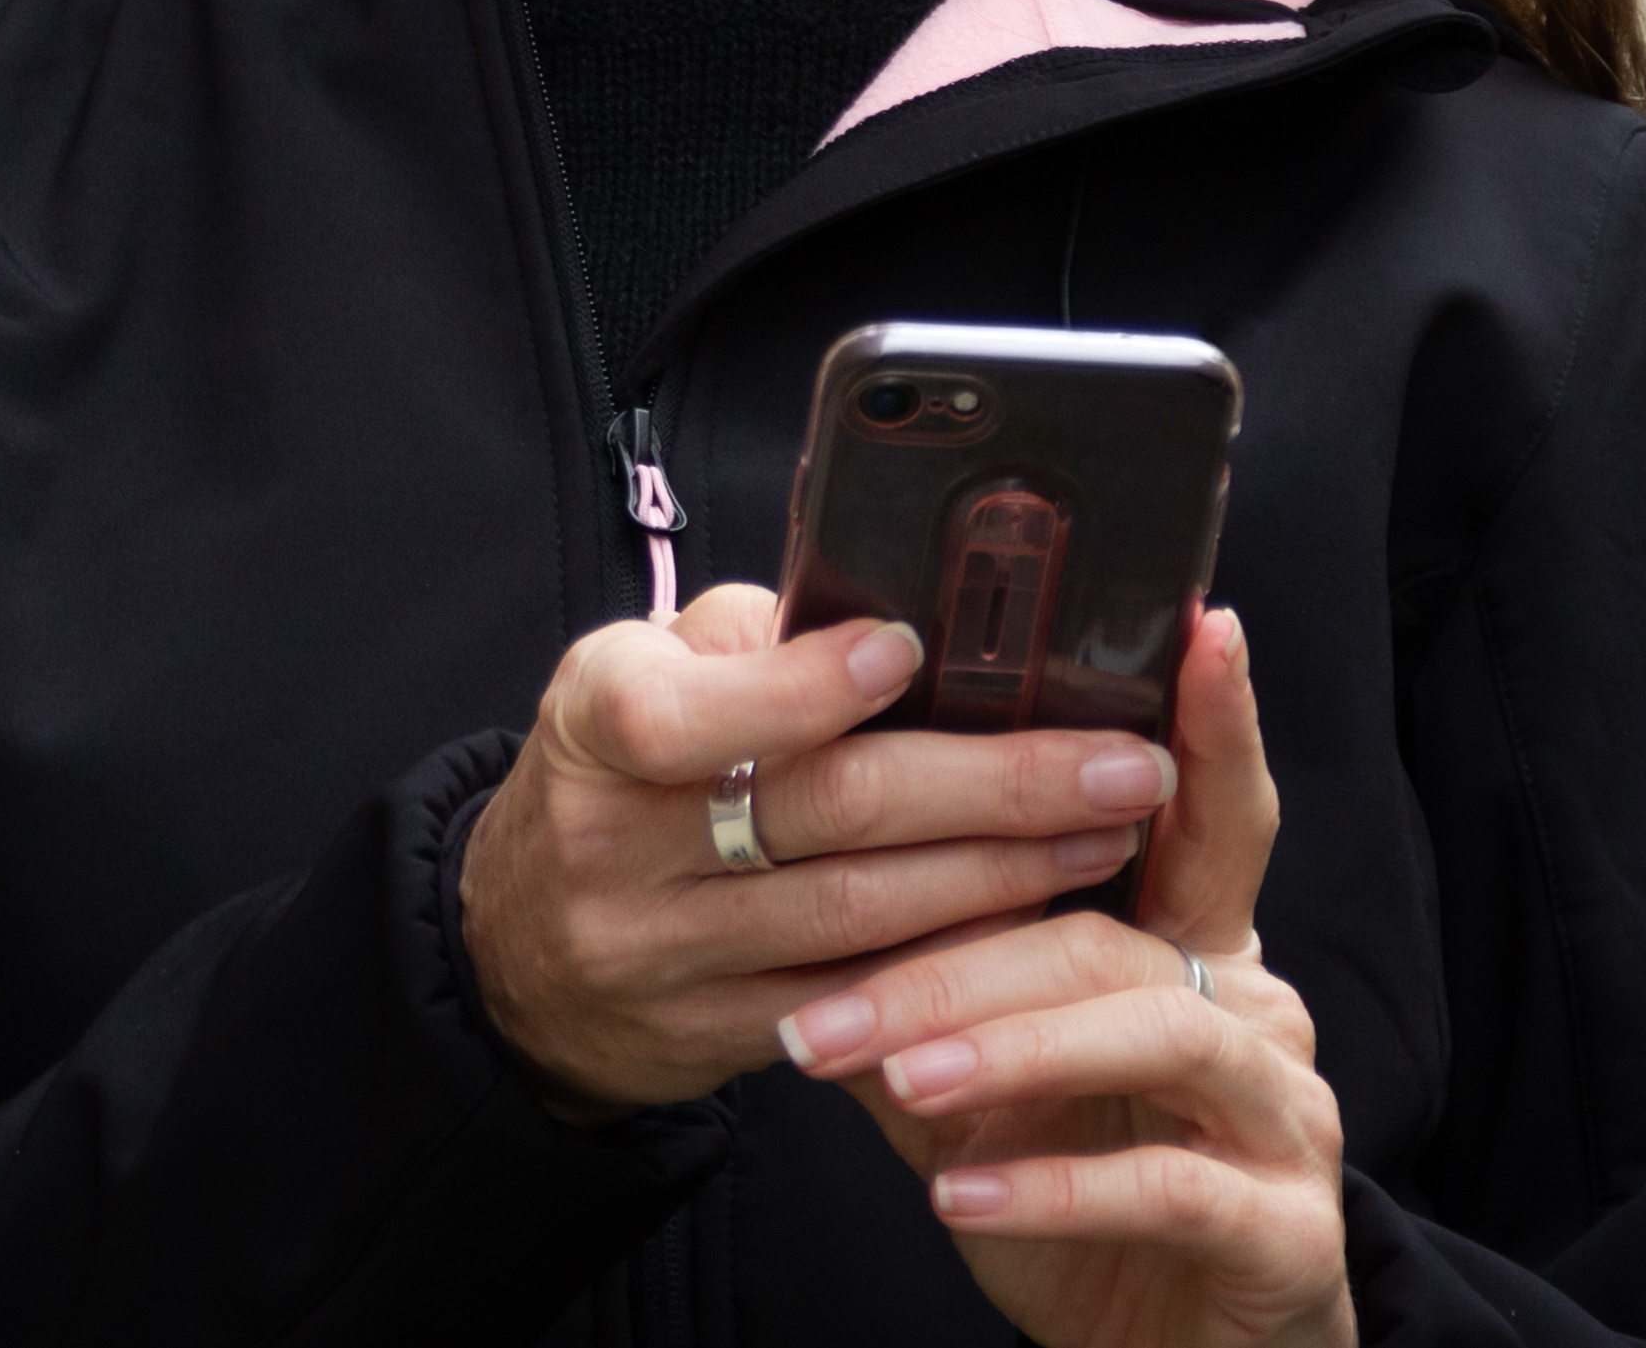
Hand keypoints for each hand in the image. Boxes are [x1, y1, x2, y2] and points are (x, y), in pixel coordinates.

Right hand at [461, 582, 1182, 1112]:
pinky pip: (863, 1001)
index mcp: (592, 724)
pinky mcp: (716, 1033)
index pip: (688, 712)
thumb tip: (901, 611)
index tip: (914, 651)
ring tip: (1111, 830)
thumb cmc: (620, 771)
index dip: (801, 688)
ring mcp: (663, 951)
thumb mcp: (640, 674)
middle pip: (823, 812)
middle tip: (1121, 761)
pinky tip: (1044, 922)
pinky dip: (964, 958)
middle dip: (992, 785)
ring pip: (863, 918)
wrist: (523, 947)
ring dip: (1006, 872)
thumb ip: (752, 642)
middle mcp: (615, 843)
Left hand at [775, 610, 1353, 1347]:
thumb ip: (926, 958)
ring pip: (1147, 1038)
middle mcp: (1255, 1012)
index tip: (1203, 625)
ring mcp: (1284, 1119)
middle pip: (1114, 934)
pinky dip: (1055, 1185)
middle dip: (965, 954)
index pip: (1207, 814)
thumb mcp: (980, 1060)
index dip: (1217, 722)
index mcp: (1188, 948)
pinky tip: (961, 1196)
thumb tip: (801, 854)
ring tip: (892, 1075)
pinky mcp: (1283, 1232)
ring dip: (1005, 1050)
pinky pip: (1171, 1188)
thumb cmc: (1069, 1176)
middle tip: (828, 997)